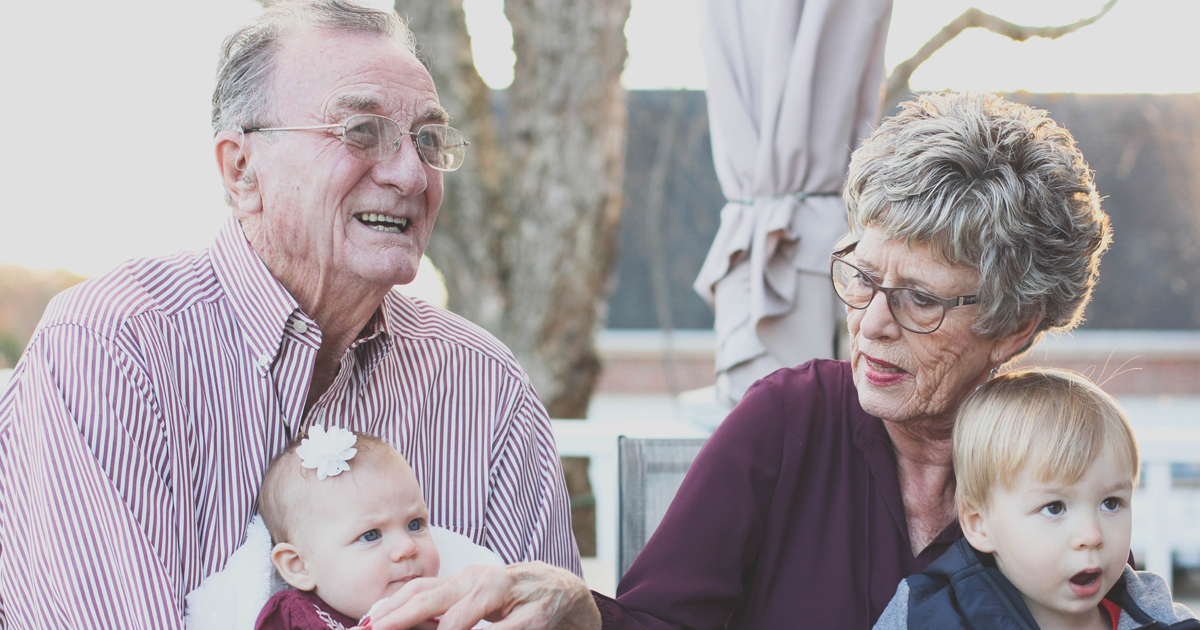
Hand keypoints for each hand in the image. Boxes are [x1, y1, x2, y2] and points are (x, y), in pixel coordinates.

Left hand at [363, 562, 601, 629]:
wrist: (565, 593)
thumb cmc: (514, 598)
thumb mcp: (477, 600)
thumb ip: (446, 608)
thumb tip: (402, 618)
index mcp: (466, 578)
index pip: (421, 589)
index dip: (393, 606)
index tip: (366, 623)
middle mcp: (483, 581)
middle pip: (434, 598)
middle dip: (401, 616)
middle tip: (377, 629)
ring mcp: (508, 596)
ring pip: (463, 617)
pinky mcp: (532, 617)